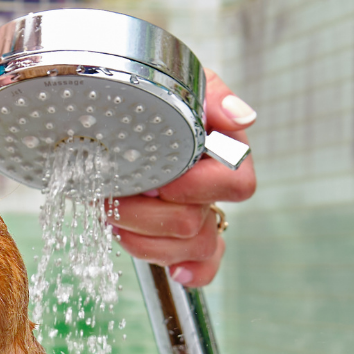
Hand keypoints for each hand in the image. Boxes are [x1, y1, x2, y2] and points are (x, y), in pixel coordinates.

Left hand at [110, 70, 256, 286]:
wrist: (111, 110)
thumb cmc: (149, 94)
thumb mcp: (179, 83)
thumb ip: (212, 95)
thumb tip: (242, 118)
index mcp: (222, 151)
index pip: (237, 185)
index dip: (197, 189)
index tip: (160, 179)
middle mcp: (212, 187)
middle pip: (199, 226)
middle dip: (149, 215)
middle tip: (117, 194)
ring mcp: (199, 215)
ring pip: (191, 248)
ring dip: (144, 238)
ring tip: (113, 215)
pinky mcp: (179, 236)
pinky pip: (203, 267)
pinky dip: (191, 271)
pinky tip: (175, 270)